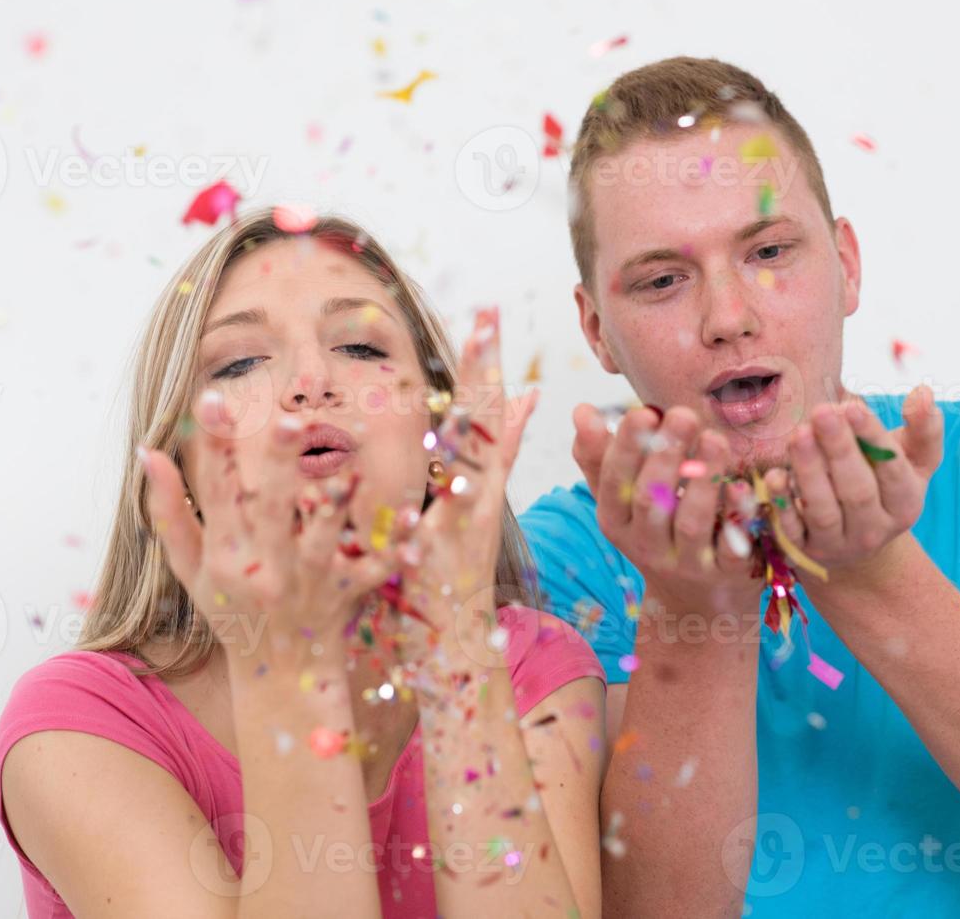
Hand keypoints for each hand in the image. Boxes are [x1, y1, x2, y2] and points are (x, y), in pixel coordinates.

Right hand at [139, 391, 411, 670]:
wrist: (277, 674)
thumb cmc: (230, 609)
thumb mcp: (190, 567)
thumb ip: (169, 510)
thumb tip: (147, 451)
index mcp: (225, 555)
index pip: (215, 492)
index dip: (212, 446)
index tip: (213, 397)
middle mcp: (265, 567)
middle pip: (269, 508)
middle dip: (277, 464)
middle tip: (289, 420)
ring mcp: (308, 583)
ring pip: (320, 540)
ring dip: (334, 507)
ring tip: (344, 472)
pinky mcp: (346, 596)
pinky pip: (374, 571)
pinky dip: (393, 549)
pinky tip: (410, 522)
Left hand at [395, 306, 538, 638]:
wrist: (456, 646)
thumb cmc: (452, 572)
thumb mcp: (471, 501)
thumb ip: (500, 450)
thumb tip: (526, 399)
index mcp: (480, 478)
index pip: (488, 410)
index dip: (487, 362)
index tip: (487, 312)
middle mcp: (479, 496)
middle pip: (485, 423)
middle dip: (485, 370)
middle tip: (488, 314)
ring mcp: (464, 527)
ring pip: (471, 467)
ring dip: (470, 423)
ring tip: (473, 376)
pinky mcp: (443, 564)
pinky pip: (441, 533)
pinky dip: (437, 511)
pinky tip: (433, 487)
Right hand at [572, 403, 764, 614]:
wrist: (695, 599)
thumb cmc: (655, 529)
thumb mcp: (621, 499)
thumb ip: (600, 455)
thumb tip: (581, 410)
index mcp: (616, 520)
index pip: (614, 482)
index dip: (628, 448)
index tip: (644, 411)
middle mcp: (647, 545)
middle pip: (650, 500)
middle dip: (665, 455)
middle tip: (683, 414)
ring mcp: (688, 562)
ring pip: (691, 523)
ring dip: (702, 480)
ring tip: (715, 438)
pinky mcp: (727, 573)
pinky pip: (733, 547)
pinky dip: (739, 517)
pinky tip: (743, 486)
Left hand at [775, 386, 942, 580]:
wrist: (859, 543)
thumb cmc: (886, 486)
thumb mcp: (913, 462)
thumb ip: (922, 429)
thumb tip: (924, 392)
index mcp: (905, 504)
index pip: (893, 471)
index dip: (873, 438)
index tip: (853, 406)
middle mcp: (874, 529)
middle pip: (857, 490)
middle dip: (839, 449)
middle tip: (821, 411)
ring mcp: (839, 543)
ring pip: (823, 509)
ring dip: (810, 471)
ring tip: (799, 434)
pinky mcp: (806, 549)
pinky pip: (792, 529)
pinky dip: (782, 503)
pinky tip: (774, 476)